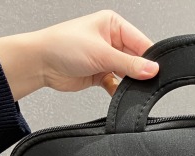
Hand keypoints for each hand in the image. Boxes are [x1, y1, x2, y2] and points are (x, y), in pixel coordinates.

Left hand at [0, 10, 158, 99]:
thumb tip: (152, 69)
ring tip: (128, 87)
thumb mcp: (101, 53)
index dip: (149, 58)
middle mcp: (111, 40)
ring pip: (127, 73)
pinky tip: (117, 92)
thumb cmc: (61, 46)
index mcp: (113, 25)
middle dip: (138, 72)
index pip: (141, 42)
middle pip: (135, 59)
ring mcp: (106, 58)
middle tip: (143, 82)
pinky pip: (117, 84)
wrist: (39, 63)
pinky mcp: (100, 74)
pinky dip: (118, 90)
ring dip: (128, 82)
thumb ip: (129, 64)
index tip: (156, 72)